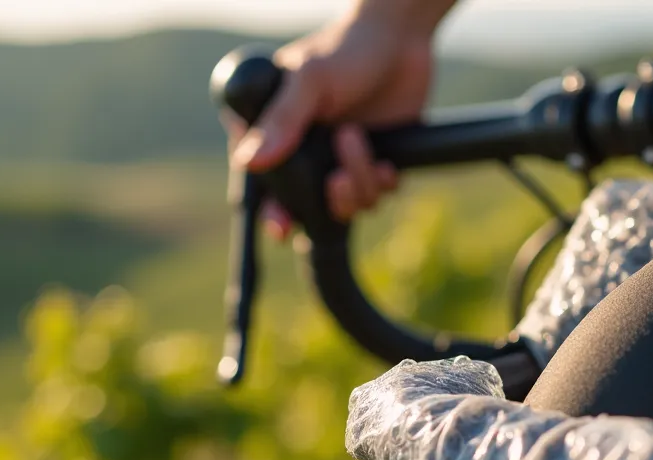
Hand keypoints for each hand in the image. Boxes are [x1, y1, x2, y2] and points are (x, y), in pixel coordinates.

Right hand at [224, 1, 453, 233]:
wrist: (402, 40)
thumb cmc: (346, 49)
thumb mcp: (310, 80)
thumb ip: (283, 120)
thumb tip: (250, 161)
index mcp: (274, 130)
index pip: (261, 181)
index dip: (271, 209)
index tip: (281, 226)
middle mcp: (304, 151)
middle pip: (304, 205)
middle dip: (324, 204)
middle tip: (338, 183)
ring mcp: (339, 159)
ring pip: (345, 204)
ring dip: (357, 182)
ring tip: (359, 139)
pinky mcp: (373, 163)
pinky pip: (374, 195)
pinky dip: (380, 183)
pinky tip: (385, 159)